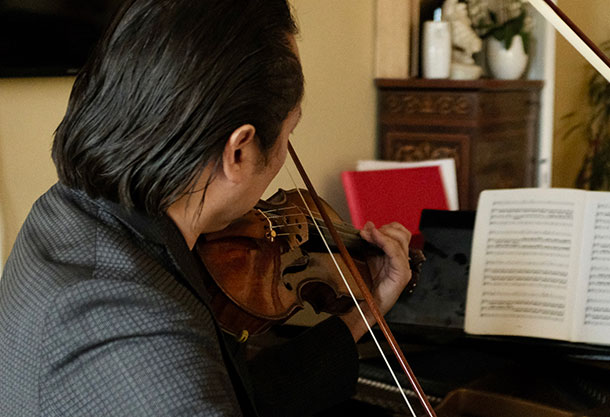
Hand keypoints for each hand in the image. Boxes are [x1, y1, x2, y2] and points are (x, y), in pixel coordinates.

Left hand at [339, 221, 411, 341]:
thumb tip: (367, 227)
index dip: (384, 227)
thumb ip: (369, 244)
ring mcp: (404, 267)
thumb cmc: (366, 286)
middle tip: (366, 231)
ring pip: (400, 240)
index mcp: (396, 257)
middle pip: (402, 234)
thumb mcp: (367, 259)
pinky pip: (395, 252)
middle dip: (383, 229)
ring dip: (381, 234)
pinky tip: (373, 237)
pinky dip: (384, 241)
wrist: (366, 307)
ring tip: (366, 234)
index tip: (367, 227)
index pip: (399, 233)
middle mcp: (403, 261)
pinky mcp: (402, 274)